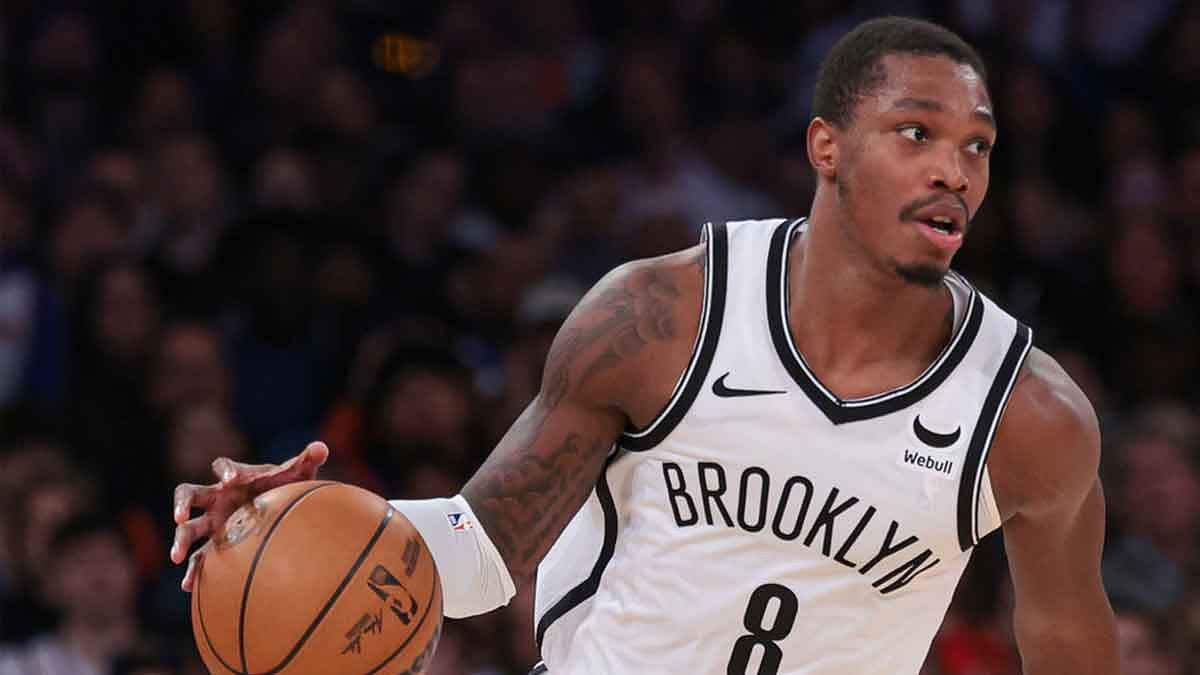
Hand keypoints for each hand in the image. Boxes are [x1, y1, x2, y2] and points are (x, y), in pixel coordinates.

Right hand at [170, 441, 328, 591]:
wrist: (282, 509)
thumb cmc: (287, 486)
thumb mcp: (298, 474)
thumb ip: (307, 460)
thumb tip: (321, 447)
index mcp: (236, 477)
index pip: (222, 466)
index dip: (225, 470)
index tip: (231, 479)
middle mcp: (218, 497)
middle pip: (189, 494)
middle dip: (181, 504)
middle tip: (179, 517)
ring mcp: (213, 522)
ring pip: (188, 528)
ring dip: (180, 540)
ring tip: (176, 557)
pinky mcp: (215, 544)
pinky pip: (200, 557)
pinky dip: (194, 570)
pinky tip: (190, 586)